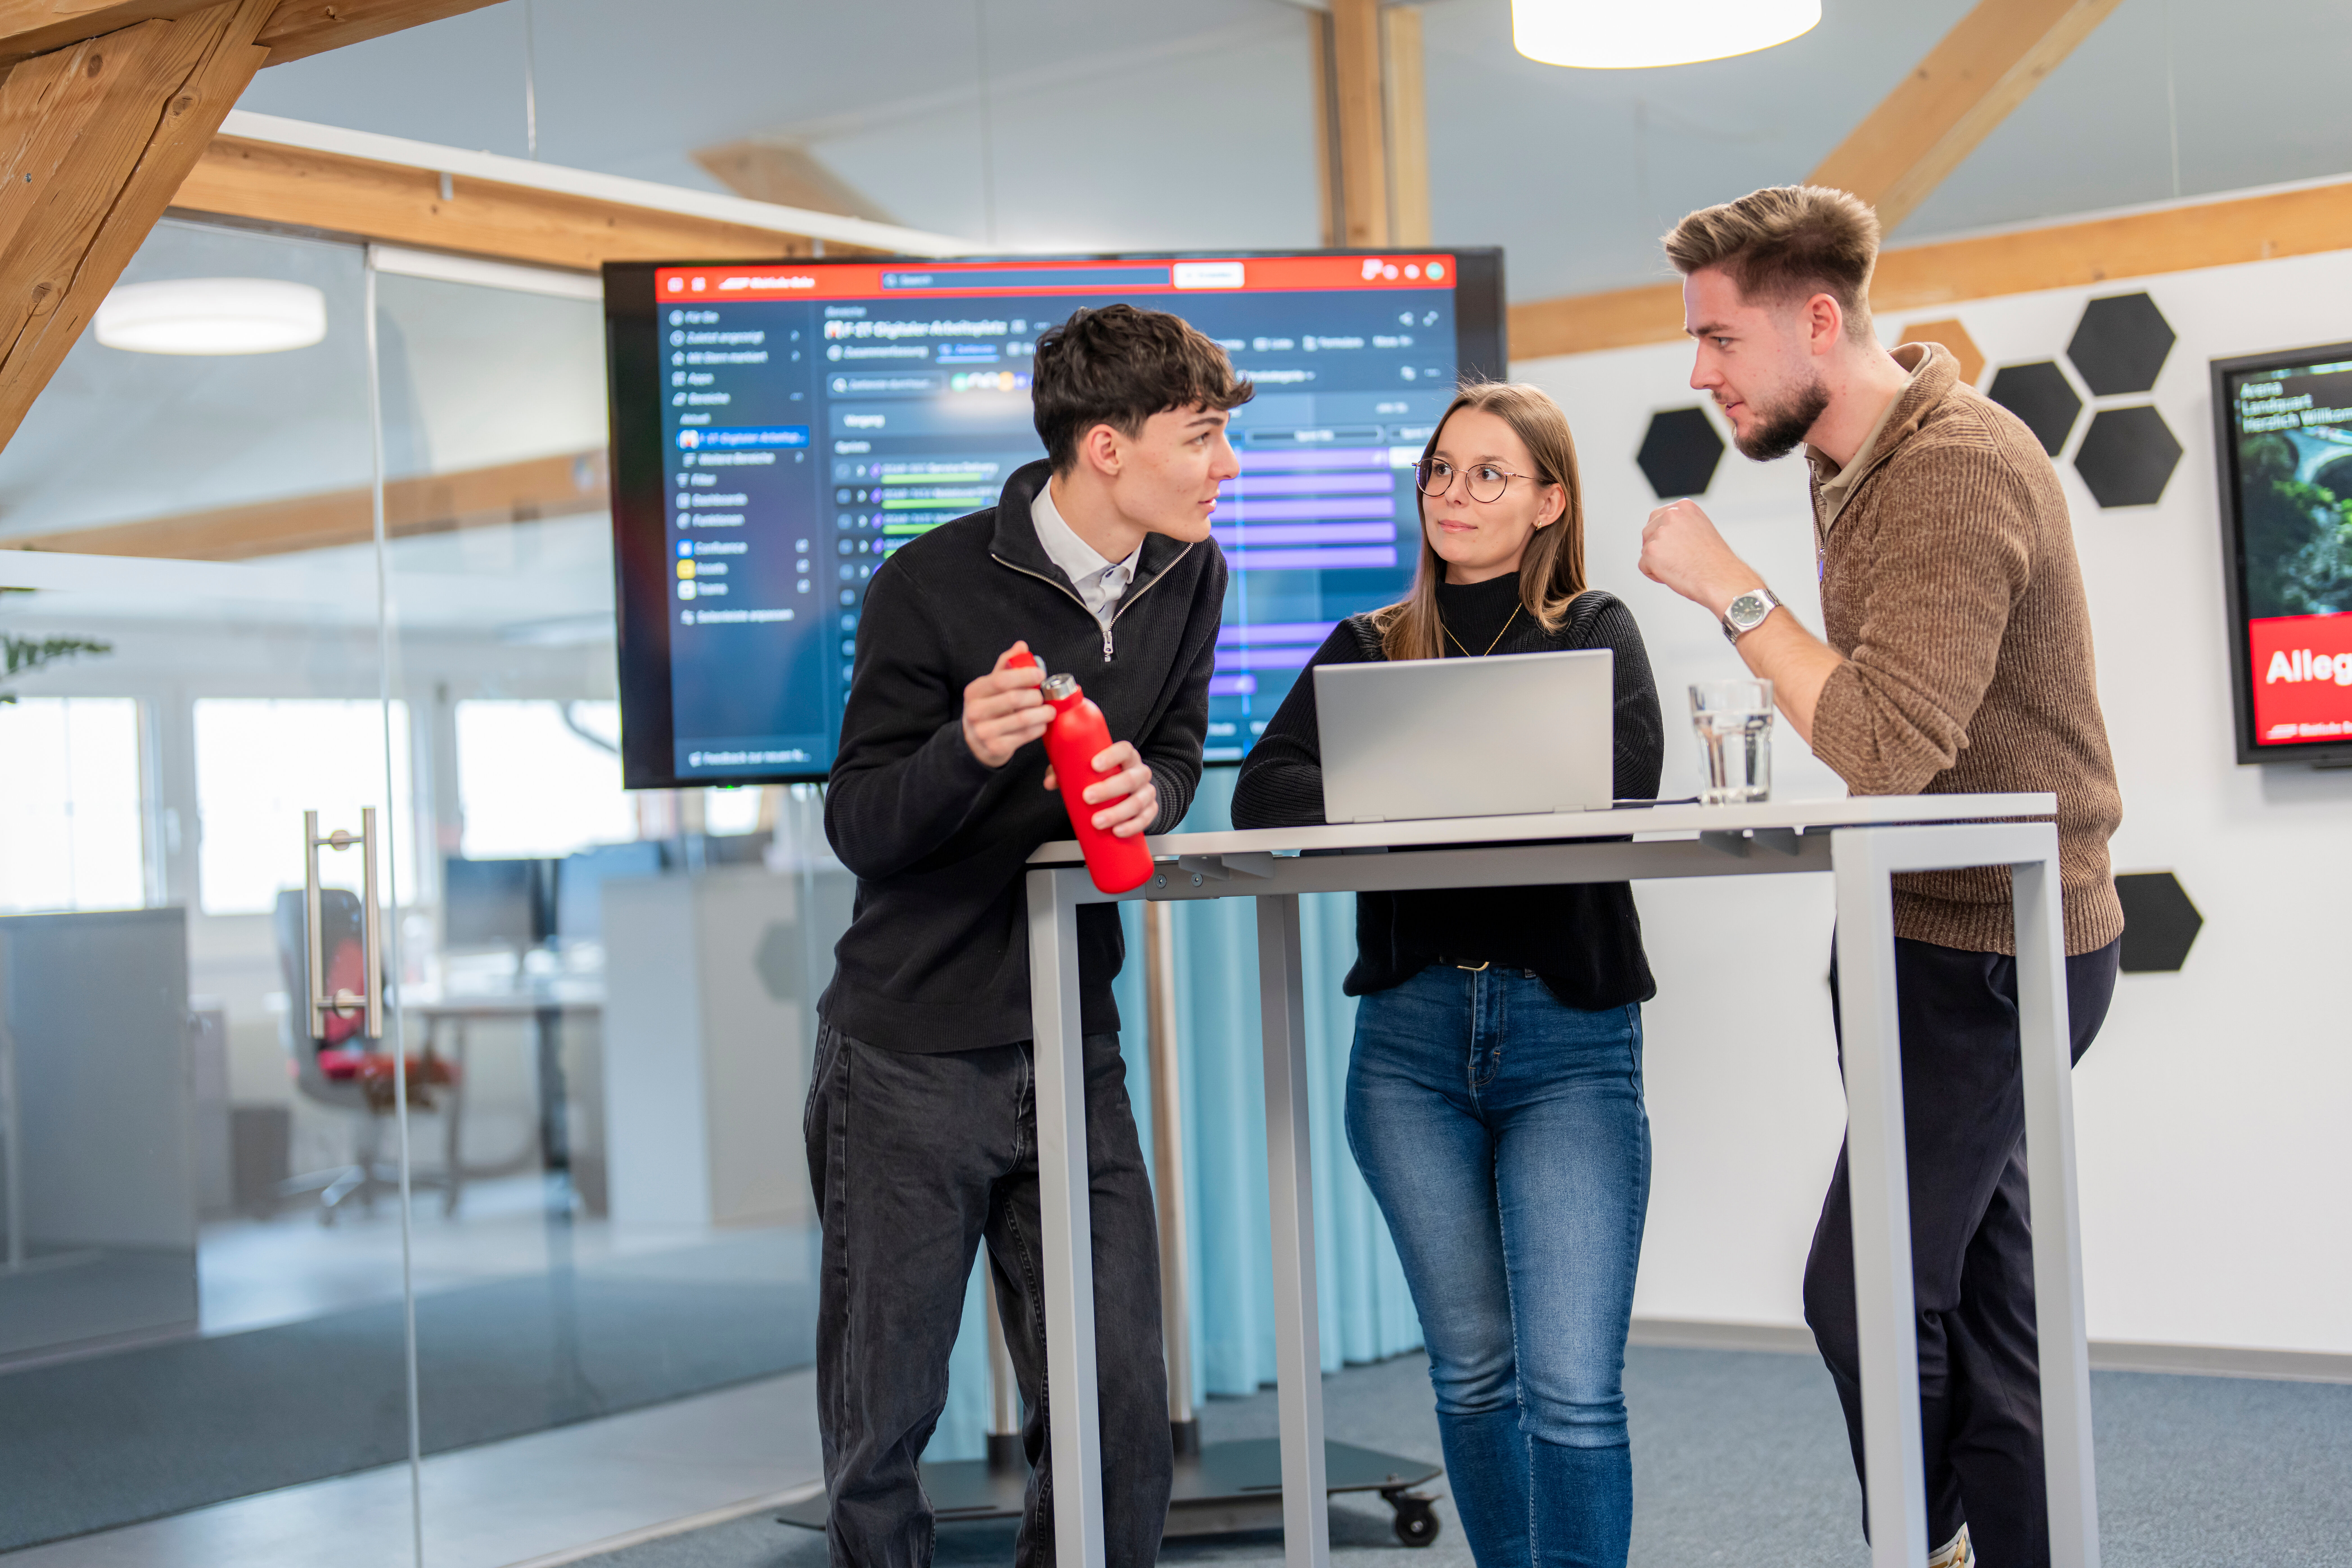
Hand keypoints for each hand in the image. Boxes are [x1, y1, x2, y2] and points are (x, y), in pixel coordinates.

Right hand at [961, 642, 1050, 767]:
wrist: (975, 743)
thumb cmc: (989, 709)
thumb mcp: (991, 686)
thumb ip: (1006, 665)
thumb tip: (1021, 646)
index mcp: (974, 691)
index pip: (1001, 679)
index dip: (1024, 675)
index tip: (1041, 674)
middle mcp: (975, 711)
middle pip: (1014, 699)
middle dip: (1036, 696)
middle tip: (1044, 696)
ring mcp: (983, 732)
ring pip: (1022, 719)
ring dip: (1042, 713)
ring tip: (1049, 710)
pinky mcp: (995, 748)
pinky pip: (1024, 735)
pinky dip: (1038, 728)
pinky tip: (1041, 724)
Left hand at [1043, 739, 1158, 838]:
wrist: (1133, 789)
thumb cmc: (1108, 776)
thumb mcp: (1090, 770)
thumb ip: (1068, 772)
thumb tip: (1050, 782)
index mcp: (1127, 757)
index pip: (1124, 750)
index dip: (1111, 756)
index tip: (1093, 765)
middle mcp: (1140, 772)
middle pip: (1130, 779)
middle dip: (1108, 789)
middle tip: (1087, 797)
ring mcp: (1147, 792)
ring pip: (1138, 802)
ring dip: (1117, 813)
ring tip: (1097, 821)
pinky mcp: (1150, 810)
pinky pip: (1145, 819)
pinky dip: (1132, 826)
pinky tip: (1117, 831)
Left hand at [1638, 498, 1761, 613]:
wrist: (1722, 579)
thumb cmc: (1715, 561)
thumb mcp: (1699, 529)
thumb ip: (1680, 525)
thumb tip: (1662, 531)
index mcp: (1684, 506)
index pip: (1658, 517)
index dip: (1665, 536)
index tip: (1677, 546)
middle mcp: (1671, 514)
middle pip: (1648, 532)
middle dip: (1658, 548)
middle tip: (1679, 559)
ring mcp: (1660, 532)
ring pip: (1645, 549)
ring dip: (1657, 561)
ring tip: (1680, 566)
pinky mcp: (1651, 551)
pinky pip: (1643, 566)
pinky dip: (1654, 574)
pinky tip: (1674, 575)